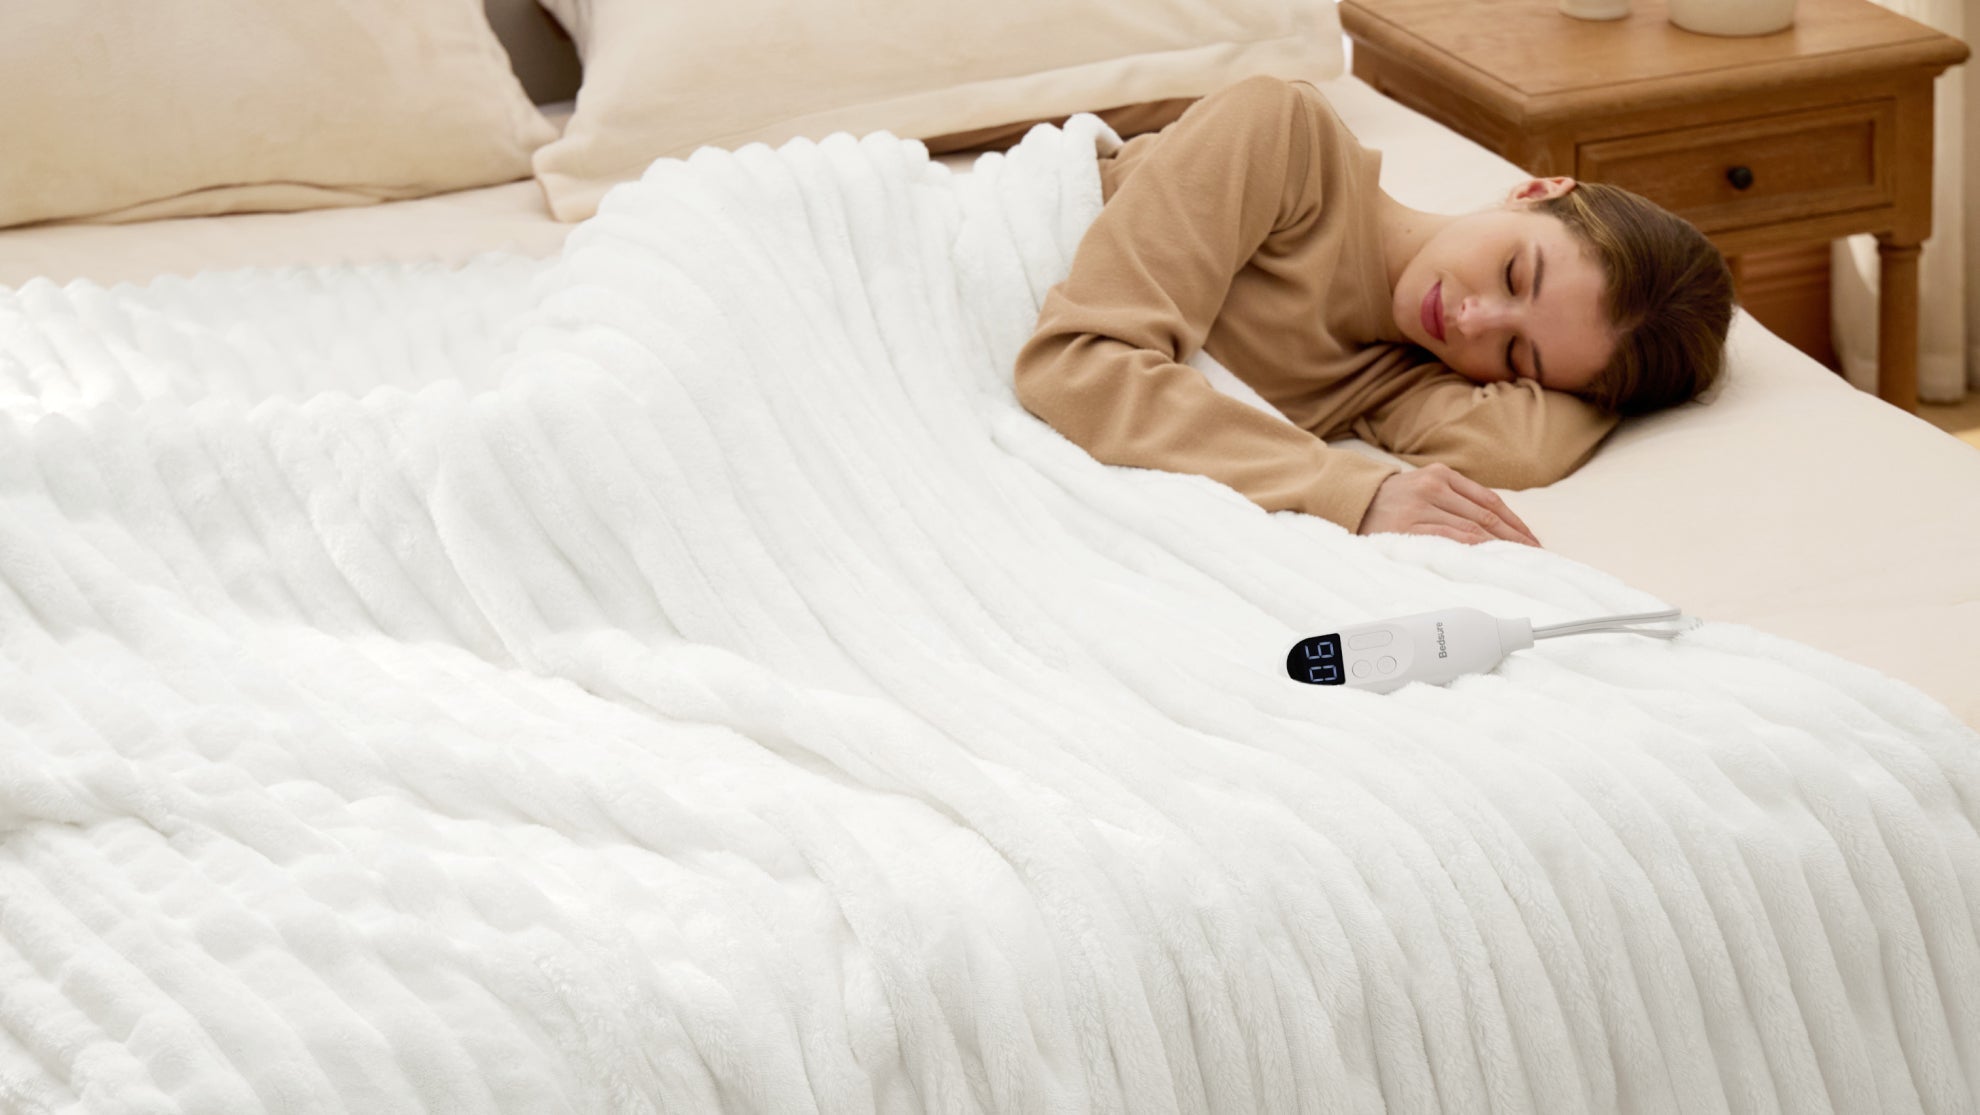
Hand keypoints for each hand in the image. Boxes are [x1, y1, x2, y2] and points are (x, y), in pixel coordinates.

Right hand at [1359, 463, 1541, 546]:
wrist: (1352, 502)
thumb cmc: (1392, 501)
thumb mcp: (1423, 486)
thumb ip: (1454, 498)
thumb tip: (1493, 526)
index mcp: (1441, 474)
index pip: (1488, 499)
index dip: (1514, 520)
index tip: (1530, 538)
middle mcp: (1433, 486)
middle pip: (1485, 514)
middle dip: (1513, 536)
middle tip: (1533, 553)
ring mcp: (1420, 506)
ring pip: (1471, 527)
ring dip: (1498, 545)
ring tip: (1516, 559)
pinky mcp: (1408, 526)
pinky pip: (1449, 538)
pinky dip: (1473, 549)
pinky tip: (1487, 558)